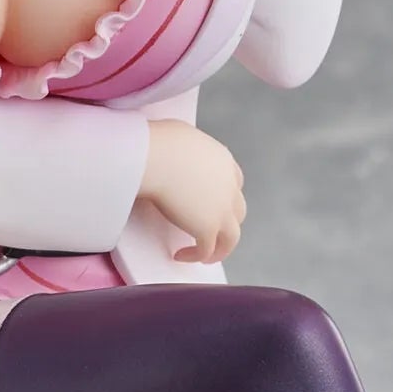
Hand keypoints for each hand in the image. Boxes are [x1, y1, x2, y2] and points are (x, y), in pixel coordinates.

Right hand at [137, 119, 246, 263]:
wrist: (154, 157)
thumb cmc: (158, 142)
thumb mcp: (180, 135)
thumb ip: (188, 147)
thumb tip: (176, 150)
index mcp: (223, 161)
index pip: (235, 182)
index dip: (226, 195)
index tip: (213, 203)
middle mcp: (229, 186)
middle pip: (238, 211)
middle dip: (226, 221)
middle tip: (209, 228)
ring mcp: (221, 209)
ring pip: (231, 237)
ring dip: (220, 248)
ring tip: (205, 255)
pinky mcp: (208, 227)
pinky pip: (207, 250)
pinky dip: (196, 256)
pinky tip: (180, 255)